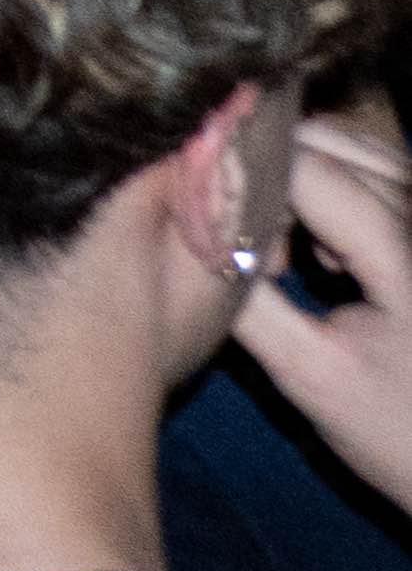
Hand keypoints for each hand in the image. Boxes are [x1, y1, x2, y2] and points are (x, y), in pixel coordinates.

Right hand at [242, 111, 411, 497]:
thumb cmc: (392, 428)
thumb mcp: (305, 371)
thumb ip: (242, 295)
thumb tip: (181, 227)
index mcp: (405, 255)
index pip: (305, 168)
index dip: (241, 179)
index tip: (205, 224)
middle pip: (327, 142)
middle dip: (269, 176)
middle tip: (252, 250)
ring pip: (351, 146)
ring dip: (300, 178)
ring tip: (286, 252)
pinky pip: (377, 169)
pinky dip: (334, 189)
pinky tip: (324, 251)